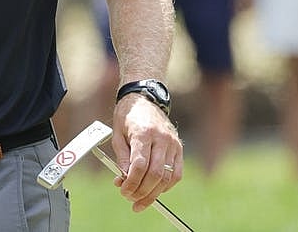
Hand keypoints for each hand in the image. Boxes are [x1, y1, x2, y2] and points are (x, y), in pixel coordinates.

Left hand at [110, 95, 183, 211]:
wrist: (144, 98)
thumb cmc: (127, 116)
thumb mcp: (117, 134)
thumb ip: (122, 158)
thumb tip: (124, 181)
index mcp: (143, 133)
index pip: (140, 165)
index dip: (132, 182)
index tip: (123, 191)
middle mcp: (161, 138)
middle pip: (155, 174)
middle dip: (142, 192)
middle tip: (131, 199)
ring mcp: (172, 143)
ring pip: (167, 177)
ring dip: (154, 193)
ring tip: (141, 200)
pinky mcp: (179, 147)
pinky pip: (176, 173)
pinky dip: (166, 186)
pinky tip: (155, 190)